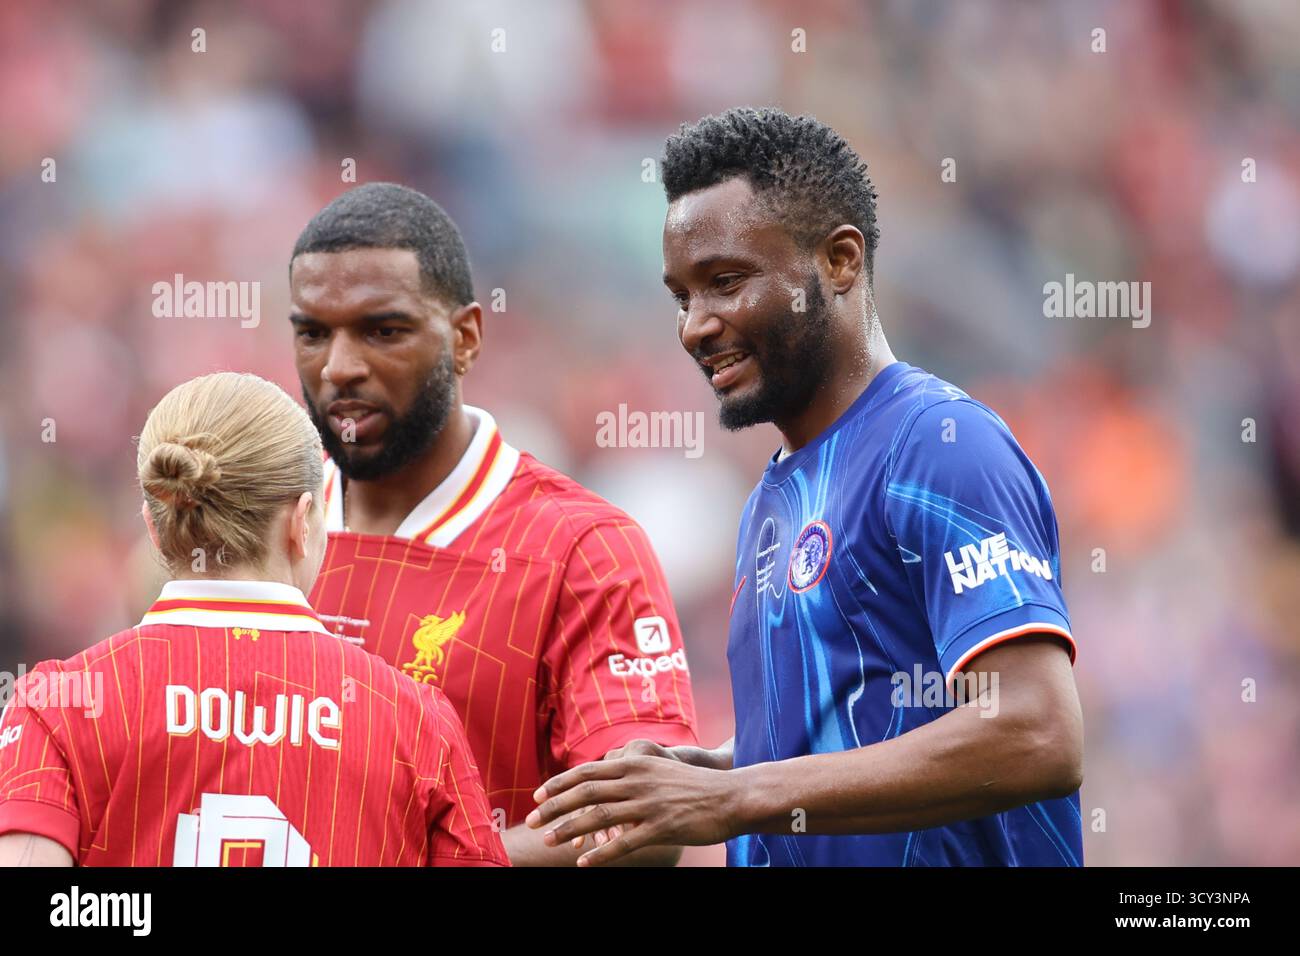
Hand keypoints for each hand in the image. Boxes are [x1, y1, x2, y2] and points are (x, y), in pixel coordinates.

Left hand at [526, 756, 739, 866]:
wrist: (731, 796)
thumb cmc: (692, 787)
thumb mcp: (658, 770)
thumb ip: (631, 773)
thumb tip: (601, 778)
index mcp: (635, 762)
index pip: (587, 771)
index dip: (558, 783)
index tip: (537, 796)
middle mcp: (638, 780)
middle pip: (585, 792)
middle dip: (554, 807)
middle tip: (531, 821)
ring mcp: (649, 803)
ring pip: (599, 816)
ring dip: (569, 830)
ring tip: (548, 842)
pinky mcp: (662, 827)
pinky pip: (624, 843)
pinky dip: (601, 854)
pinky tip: (584, 864)